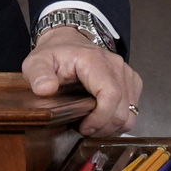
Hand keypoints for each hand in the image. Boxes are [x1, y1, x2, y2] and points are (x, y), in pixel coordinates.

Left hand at [22, 26, 142, 136]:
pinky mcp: (131, 82)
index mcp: (94, 60)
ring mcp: (126, 73)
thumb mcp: (37, 62)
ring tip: (92, 124)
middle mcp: (116, 65)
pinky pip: (133, 110)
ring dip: (112, 126)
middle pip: (123, 109)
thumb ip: (39, 74)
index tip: (84, 128)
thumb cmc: (55, 54)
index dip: (101, 118)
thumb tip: (45, 89)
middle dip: (104, 127)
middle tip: (83, 128)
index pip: (111, 94)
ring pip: (130, 113)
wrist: (68, 42)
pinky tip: (101, 117)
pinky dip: (118, 120)